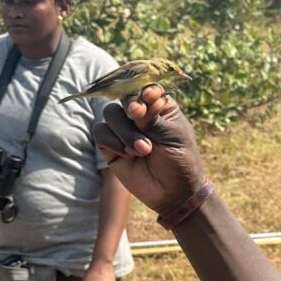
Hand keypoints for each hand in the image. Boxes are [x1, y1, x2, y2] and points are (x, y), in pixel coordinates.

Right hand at [93, 85, 204, 215]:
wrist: (173, 191)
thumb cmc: (180, 160)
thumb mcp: (172, 135)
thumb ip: (152, 117)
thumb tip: (138, 99)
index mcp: (160, 106)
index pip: (145, 88)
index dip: (142, 91)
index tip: (148, 98)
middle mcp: (140, 115)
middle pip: (124, 97)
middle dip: (130, 107)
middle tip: (137, 116)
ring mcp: (123, 129)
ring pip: (110, 113)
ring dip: (125, 130)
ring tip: (144, 149)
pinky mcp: (111, 146)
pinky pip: (100, 132)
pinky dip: (112, 141)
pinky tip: (128, 154)